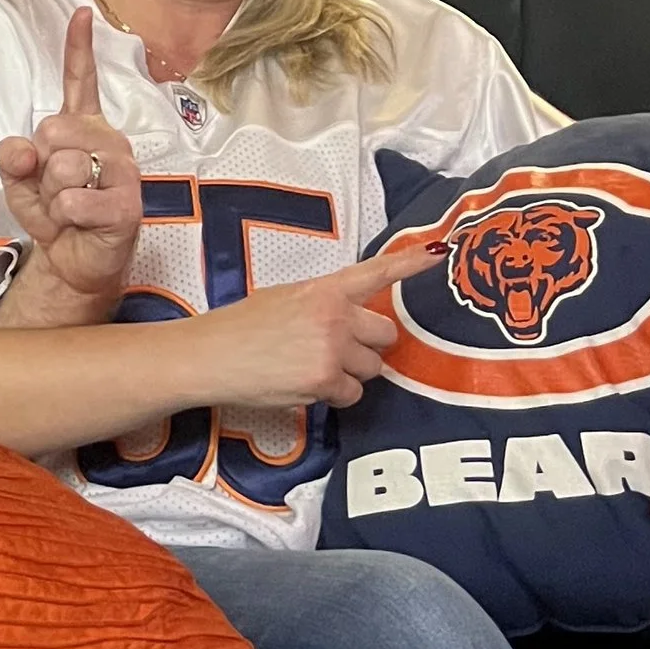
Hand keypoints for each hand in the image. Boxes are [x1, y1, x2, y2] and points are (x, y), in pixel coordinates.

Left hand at [0, 7, 140, 307]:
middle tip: (55, 189)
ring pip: (62, 168)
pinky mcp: (128, 205)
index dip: (79, 46)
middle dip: (39, 166)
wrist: (74, 261)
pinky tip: (79, 224)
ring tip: (69, 208)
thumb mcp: (20, 182)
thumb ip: (13, 158)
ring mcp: (123, 170)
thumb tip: (24, 148)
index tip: (80, 11)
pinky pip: (73, 202)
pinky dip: (64, 218)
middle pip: (51, 130)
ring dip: (51, 197)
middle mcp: (109, 140)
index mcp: (83, 127)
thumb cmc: (54, 213)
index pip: (81, 81)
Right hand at [190, 246, 437, 410]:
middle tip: (333, 351)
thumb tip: (349, 323)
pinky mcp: (326, 379)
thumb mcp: (286, 299)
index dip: (411, 263)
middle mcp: (335, 314)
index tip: (439, 253)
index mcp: (324, 289)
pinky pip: (352, 394)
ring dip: (350, 373)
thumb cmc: (240, 327)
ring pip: (372, 368)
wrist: (210, 355)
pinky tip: (304, 386)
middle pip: (385, 334)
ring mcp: (332, 347)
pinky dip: (334, 395)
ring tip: (310, 369)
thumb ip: (324, 305)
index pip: (376, 272)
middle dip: (367, 347)